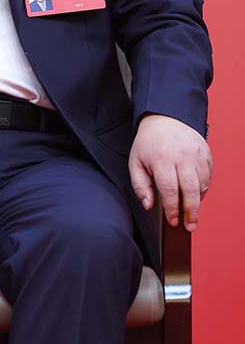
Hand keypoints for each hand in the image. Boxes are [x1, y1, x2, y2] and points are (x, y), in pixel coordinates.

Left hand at [129, 113, 212, 231]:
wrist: (165, 118)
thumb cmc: (149, 142)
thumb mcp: (136, 162)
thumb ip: (140, 186)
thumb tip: (148, 205)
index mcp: (162, 159)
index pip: (170, 190)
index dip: (172, 209)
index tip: (173, 221)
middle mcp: (182, 157)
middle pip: (190, 191)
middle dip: (191, 212)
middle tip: (190, 225)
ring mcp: (196, 154)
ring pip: (202, 185)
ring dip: (198, 201)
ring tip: (191, 210)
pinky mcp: (206, 153)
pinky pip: (208, 176)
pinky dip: (204, 187)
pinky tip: (195, 192)